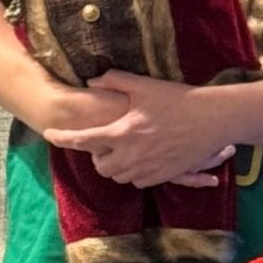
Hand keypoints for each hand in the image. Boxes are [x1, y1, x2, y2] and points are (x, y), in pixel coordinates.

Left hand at [47, 70, 236, 187]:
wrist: (212, 120)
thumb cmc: (178, 100)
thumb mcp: (144, 86)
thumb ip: (114, 81)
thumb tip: (92, 81)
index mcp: (123, 133)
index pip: (83, 140)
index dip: (63, 138)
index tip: (50, 134)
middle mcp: (132, 155)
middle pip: (101, 167)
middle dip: (97, 158)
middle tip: (100, 145)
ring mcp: (149, 168)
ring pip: (120, 177)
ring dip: (115, 167)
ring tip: (120, 152)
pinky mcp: (164, 175)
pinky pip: (140, 182)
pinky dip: (134, 174)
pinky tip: (139, 161)